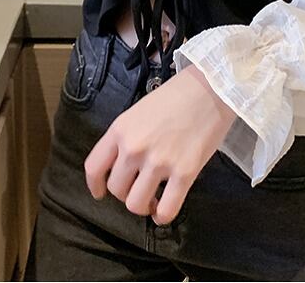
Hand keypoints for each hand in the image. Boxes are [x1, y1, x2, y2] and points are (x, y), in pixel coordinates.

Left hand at [83, 63, 236, 225]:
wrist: (210, 89)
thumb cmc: (175, 96)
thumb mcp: (139, 111)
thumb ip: (126, 137)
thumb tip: (122, 165)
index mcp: (120, 130)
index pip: (94, 168)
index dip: (95, 185)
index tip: (100, 193)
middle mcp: (134, 148)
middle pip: (116, 189)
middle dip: (125, 192)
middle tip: (139, 187)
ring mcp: (158, 162)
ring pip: (136, 204)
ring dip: (143, 205)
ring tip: (152, 199)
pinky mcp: (184, 173)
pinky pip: (166, 210)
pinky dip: (162, 216)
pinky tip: (164, 210)